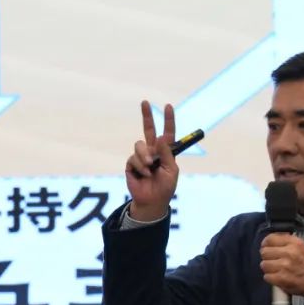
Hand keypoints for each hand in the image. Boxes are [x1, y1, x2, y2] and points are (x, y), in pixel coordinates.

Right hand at [125, 100, 177, 220]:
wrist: (152, 201)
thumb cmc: (165, 187)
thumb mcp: (172, 170)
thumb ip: (167, 154)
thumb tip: (160, 136)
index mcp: (165, 152)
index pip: (167, 133)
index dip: (168, 120)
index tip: (168, 106)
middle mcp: (153, 151)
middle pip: (148, 129)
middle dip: (146, 115)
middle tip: (145, 102)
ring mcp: (141, 157)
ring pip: (139, 145)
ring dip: (145, 156)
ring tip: (150, 167)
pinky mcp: (131, 164)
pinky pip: (134, 158)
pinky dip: (140, 166)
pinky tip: (144, 174)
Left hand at [260, 234, 303, 298]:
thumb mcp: (303, 248)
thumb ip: (288, 244)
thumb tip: (272, 242)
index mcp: (294, 243)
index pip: (271, 239)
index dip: (266, 244)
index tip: (266, 247)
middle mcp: (288, 252)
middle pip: (264, 252)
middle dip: (267, 257)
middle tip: (272, 261)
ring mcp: (284, 266)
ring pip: (264, 265)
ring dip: (268, 268)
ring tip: (276, 270)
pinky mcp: (281, 278)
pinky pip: (267, 276)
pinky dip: (271, 278)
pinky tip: (277, 278)